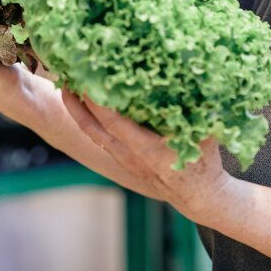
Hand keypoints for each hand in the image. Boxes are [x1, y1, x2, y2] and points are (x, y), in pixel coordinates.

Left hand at [60, 89, 233, 220]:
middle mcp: (128, 155)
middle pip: (92, 128)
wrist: (198, 196)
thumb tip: (191, 78)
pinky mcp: (122, 159)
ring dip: (77, 111)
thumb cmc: (204, 163)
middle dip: (77, 102)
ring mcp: (123, 159)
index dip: (97, 101)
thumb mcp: (204, 134)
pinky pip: (99, 137)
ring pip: (92, 133)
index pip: (113, 122)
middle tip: (66, 74)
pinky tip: (85, 103)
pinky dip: (88, 120)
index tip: (86, 77)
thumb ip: (197, 110)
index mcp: (147, 149)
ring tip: (68, 85)